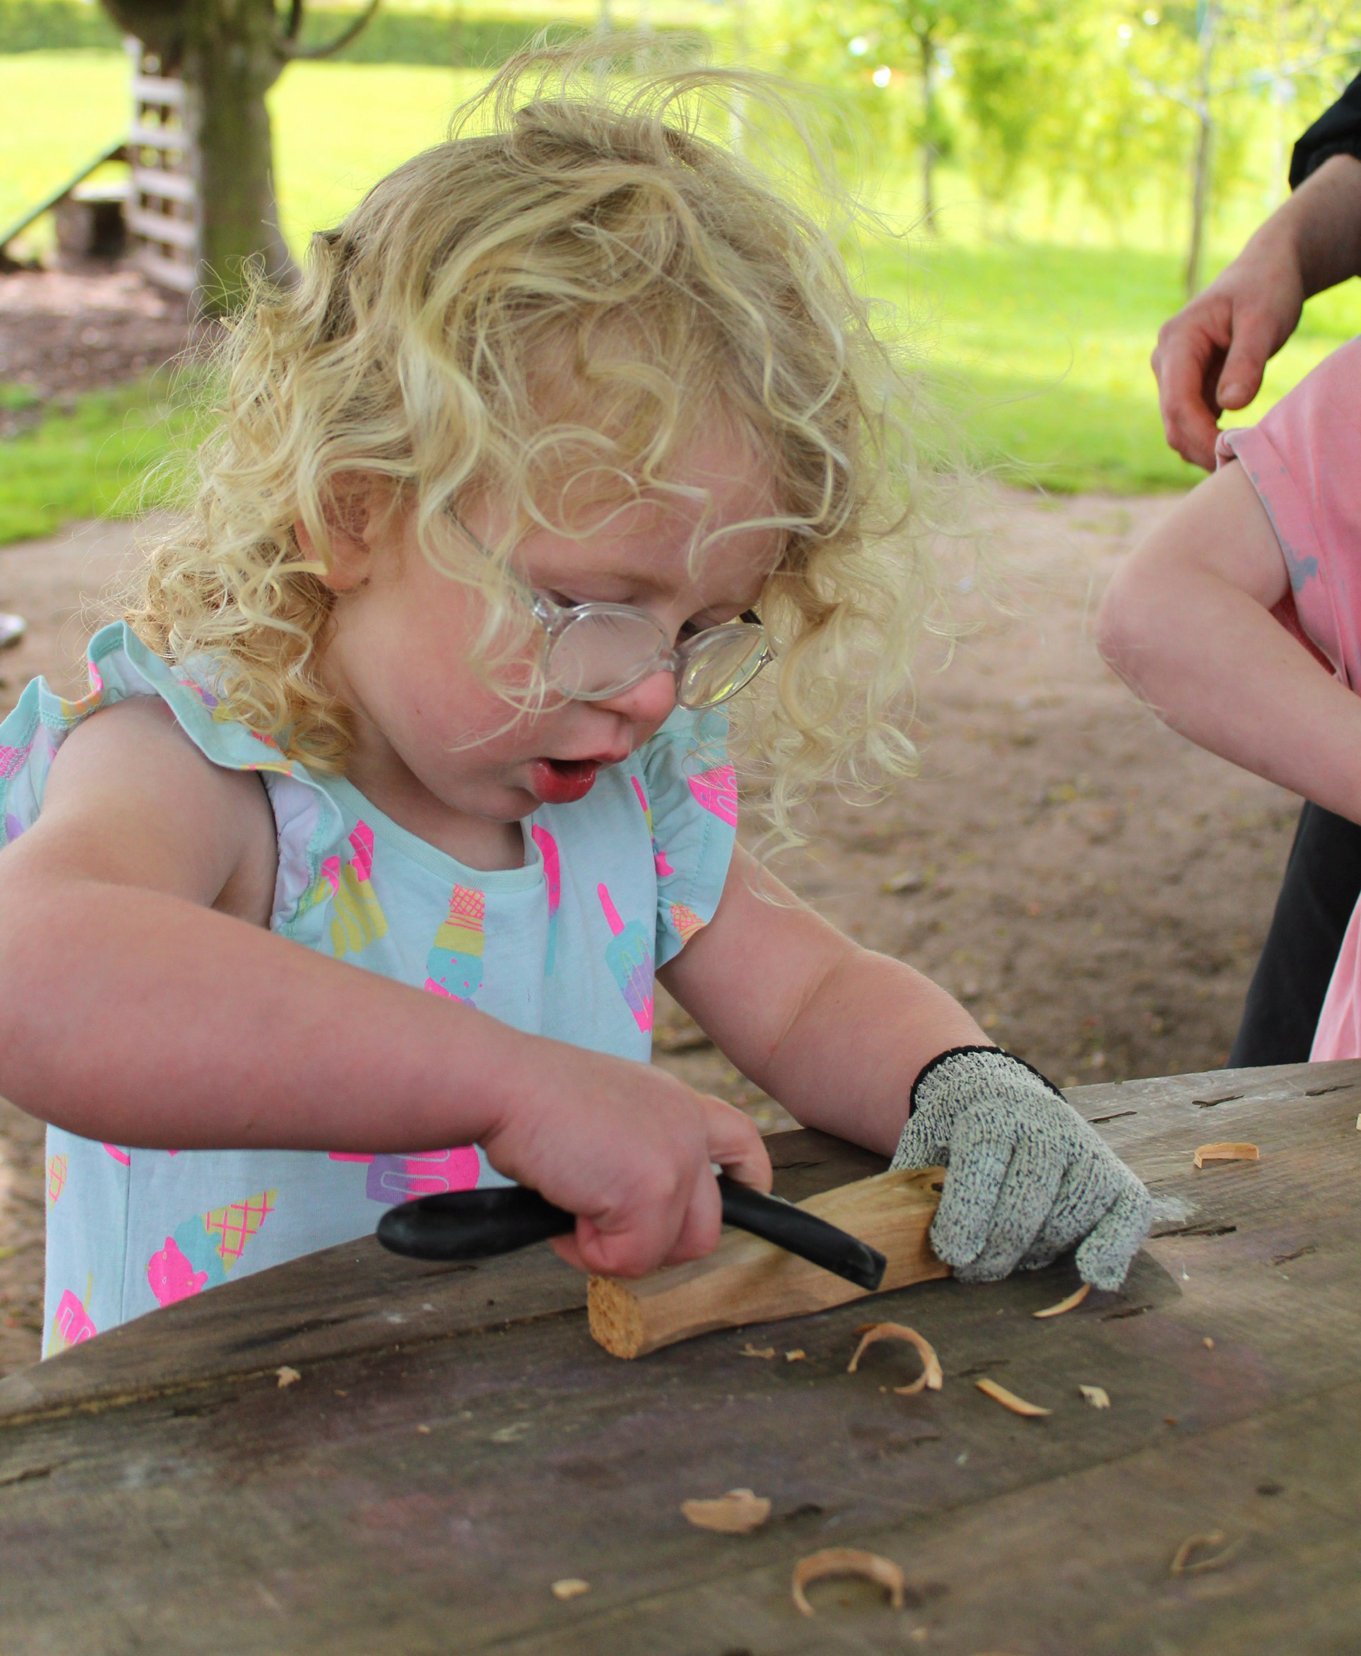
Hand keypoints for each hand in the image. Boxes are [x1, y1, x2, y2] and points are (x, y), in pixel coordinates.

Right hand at [480, 1041, 770, 1279]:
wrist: (504, 1084)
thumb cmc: (532, 1100)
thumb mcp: (606, 1116)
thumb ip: (638, 1150)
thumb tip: (635, 1212)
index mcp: (677, 1103)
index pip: (741, 1142)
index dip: (747, 1181)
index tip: (741, 1200)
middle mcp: (688, 1128)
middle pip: (705, 1229)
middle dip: (652, 1245)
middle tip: (599, 1225)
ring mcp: (677, 1160)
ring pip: (667, 1252)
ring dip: (614, 1248)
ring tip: (572, 1208)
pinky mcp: (653, 1192)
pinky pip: (627, 1261)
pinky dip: (585, 1251)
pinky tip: (562, 1207)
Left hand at [891, 1047, 1151, 1289]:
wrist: (1000, 1093)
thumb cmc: (955, 1131)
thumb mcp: (922, 1140)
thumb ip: (910, 1183)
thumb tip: (887, 1241)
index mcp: (989, 1113)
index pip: (984, 1163)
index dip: (968, 1214)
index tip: (951, 1254)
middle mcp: (1045, 1125)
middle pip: (1027, 1200)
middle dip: (996, 1249)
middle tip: (970, 1273)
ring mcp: (1085, 1148)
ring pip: (1070, 1215)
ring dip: (1037, 1253)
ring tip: (1007, 1257)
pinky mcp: (1116, 1173)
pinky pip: (1129, 1212)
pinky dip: (1114, 1246)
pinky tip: (1091, 1275)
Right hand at [1151, 236, 1304, 468]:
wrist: (1263, 273)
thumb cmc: (1266, 289)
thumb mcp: (1264, 320)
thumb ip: (1247, 361)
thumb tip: (1231, 405)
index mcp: (1178, 340)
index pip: (1177, 401)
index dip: (1199, 435)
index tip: (1230, 456)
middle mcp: (1165, 360)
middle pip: (1172, 421)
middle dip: (1201, 449)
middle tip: (1240, 470)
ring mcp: (1172, 375)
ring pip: (1178, 427)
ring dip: (1203, 448)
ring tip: (1241, 460)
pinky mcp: (1186, 386)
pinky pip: (1190, 422)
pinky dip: (1209, 439)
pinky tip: (1236, 446)